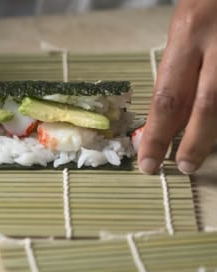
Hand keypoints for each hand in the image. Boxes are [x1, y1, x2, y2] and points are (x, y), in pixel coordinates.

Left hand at [138, 0, 216, 174]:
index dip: (158, 135)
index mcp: (189, 33)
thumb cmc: (207, 2)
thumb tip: (169, 117)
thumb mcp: (185, 28)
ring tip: (202, 152)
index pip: (168, 96)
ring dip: (215, 132)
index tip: (148, 162)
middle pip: (208, 106)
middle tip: (184, 167)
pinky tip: (216, 127)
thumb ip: (179, 70)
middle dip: (196, 143)